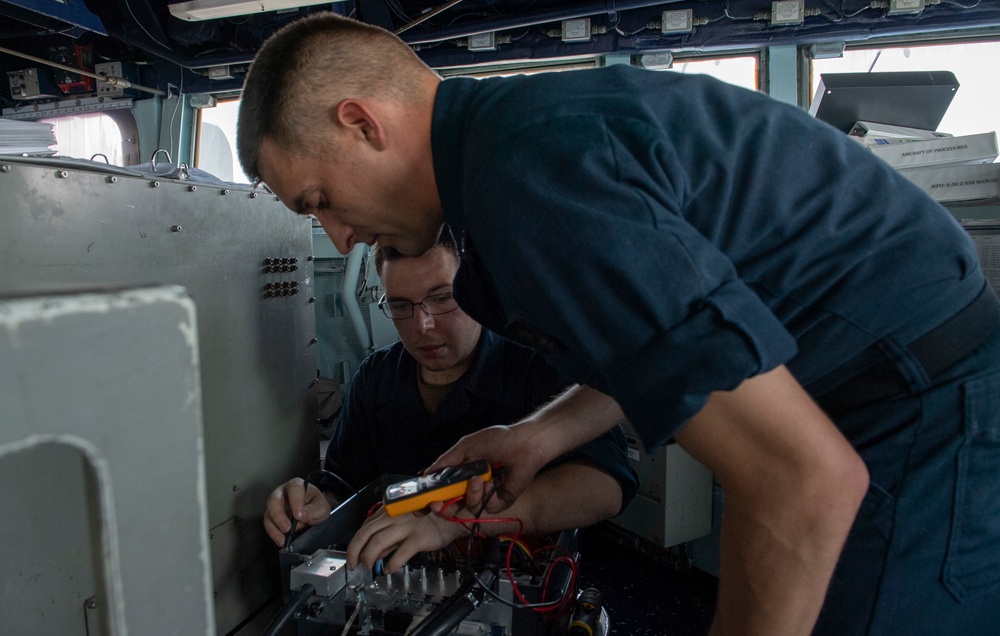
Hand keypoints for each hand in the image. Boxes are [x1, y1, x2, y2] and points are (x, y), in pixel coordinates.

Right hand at [263, 478, 333, 546]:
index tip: (299, 516)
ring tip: (282, 539)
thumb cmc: (316, 505)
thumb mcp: (320, 507)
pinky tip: (281, 540)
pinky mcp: (272, 516)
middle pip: (274, 500)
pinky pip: (268, 524)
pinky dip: (273, 533)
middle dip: (278, 515)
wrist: (314, 511)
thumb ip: (312, 510)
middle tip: (286, 528)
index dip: (295, 502)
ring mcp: (276, 504)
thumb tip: (301, 516)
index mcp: (297, 485)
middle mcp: (282, 493)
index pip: (294, 489)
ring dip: (274, 527)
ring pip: (268, 513)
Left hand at [346, 505, 466, 572]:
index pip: (366, 525)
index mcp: (390, 509)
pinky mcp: (418, 537)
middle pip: (366, 532)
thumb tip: (372, 552)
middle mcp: (395, 515)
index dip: (356, 542)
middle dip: (355, 550)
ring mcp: (407, 525)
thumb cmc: (429, 519)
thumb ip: (388, 535)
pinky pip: (400, 553)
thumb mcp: (404, 523)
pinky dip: (391, 563)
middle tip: (353, 564)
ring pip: (378, 541)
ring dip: (369, 556)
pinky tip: (388, 570)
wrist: (454, 517)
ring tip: (368, 567)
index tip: (353, 554)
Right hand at [424, 425, 547, 513]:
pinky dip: (486, 496)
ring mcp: (485, 496)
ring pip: (467, 508)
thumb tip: (424, 474)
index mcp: (460, 475)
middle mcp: (470, 487)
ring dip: (469, 495)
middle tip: (436, 505)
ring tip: (478, 479)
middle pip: (451, 506)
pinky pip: (486, 508)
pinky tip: (492, 483)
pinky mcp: (499, 501)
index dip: (429, 500)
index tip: (418, 507)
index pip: (441, 492)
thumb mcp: (465, 446)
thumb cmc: (497, 440)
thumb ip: (445, 461)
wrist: (525, 443)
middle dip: (442, 508)